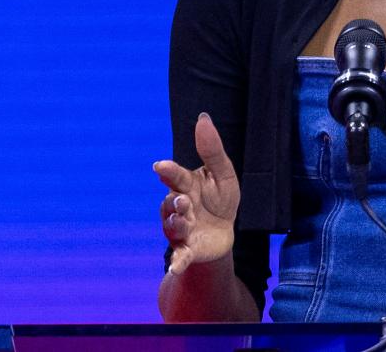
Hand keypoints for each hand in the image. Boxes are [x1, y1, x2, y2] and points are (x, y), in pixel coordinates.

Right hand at [153, 113, 239, 274]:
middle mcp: (178, 207)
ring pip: (172, 227)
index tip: (160, 166)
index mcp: (185, 185)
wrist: (224, 233)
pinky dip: (177, 262)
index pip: (175, 176)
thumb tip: (202, 118)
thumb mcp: (223, 174)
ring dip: (177, 225)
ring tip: (186, 221)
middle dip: (175, 202)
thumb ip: (212, 149)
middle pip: (170, 203)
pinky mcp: (188, 250)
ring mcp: (181, 230)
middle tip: (183, 200)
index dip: (169, 171)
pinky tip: (175, 267)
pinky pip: (179, 256)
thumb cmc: (220, 199)